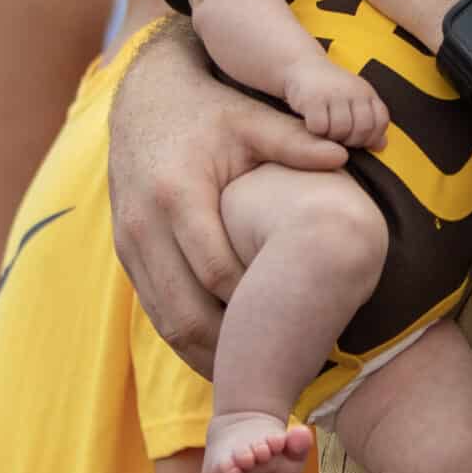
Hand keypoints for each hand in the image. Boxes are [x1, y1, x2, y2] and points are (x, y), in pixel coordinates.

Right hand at [109, 24, 347, 377]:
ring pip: (164, 320)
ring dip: (206, 353)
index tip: (297, 330)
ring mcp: (129, 242)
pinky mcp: (125, 251)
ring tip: (257, 375)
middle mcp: (144, 224)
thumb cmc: (211, 109)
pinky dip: (187, 336)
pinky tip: (227, 350)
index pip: (216, 271)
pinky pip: (154, 309)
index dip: (253, 307)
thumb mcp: (253, 119)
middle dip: (229, 349)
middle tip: (279, 374)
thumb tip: (346, 155)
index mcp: (179, 195)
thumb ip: (295, 142)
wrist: (145, 97)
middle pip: (184, 311)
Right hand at [281, 53, 388, 146]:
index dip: (372, 137)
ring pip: (341, 130)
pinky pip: (319, 127)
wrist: (303, 67)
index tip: (360, 140)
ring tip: (326, 131)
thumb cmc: (332, 90)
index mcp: (368, 93)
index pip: (381, 121)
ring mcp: (334, 94)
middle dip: (352, 141)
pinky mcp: (313, 98)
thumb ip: (370, 122)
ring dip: (332, 137)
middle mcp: (354, 91)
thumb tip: (380, 145)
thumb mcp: (355, 101)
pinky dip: (316, 131)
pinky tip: (313, 124)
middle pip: (363, 128)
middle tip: (340, 139)